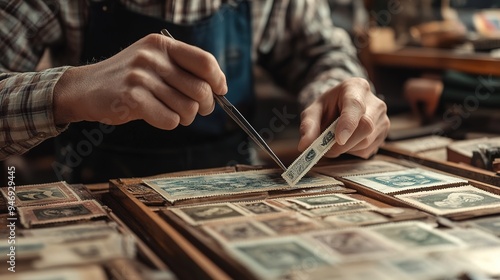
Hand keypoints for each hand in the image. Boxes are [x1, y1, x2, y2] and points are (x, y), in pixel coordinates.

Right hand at [54, 34, 226, 128]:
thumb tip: (218, 88)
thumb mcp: (153, 61)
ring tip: (173, 114)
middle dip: (205, 106)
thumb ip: (181, 69)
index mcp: (162, 44)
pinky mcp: (132, 98)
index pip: (205, 62)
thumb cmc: (127, 79)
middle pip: (201, 89)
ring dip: (186, 118)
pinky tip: (157, 117)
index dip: (218, 79)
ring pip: (188, 108)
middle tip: (197, 111)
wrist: (84, 89)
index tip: (220, 91)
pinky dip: (169, 124)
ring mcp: (141, 77)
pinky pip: (170, 120)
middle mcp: (152, 57)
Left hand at [298, 77, 389, 158]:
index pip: (355, 106)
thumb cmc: (329, 106)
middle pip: (365, 126)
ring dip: (346, 149)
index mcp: (356, 87)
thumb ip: (308, 125)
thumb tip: (305, 145)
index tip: (339, 139)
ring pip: (367, 141)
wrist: (343, 106)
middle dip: (343, 143)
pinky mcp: (384, 135)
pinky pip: (368, 150)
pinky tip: (347, 142)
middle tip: (325, 149)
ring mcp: (383, 119)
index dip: (348, 124)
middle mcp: (375, 102)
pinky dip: (353, 151)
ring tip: (335, 141)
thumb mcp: (314, 110)